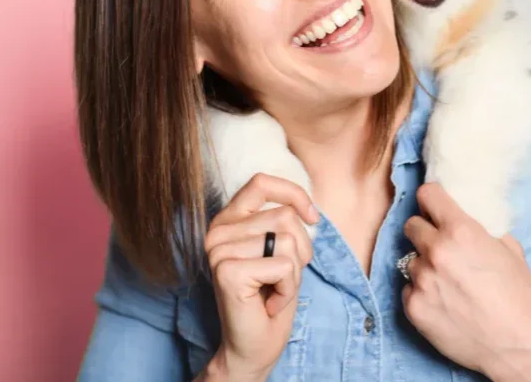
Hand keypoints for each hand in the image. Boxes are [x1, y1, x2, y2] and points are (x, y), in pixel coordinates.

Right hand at [200, 174, 318, 381]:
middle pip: (285, 217)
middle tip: (282, 278)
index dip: (294, 194)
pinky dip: (288, 288)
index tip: (312, 218)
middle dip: (300, 251)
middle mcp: (217, 231)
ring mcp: (219, 250)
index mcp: (227, 219)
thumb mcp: (281, 250)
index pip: (261, 182)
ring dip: (294, 273)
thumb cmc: (269, 297)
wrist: (254, 347)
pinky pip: (284, 266)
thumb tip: (308, 208)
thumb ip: (284, 222)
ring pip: (288, 241)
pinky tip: (270, 302)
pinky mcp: (228, 271)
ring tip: (274, 290)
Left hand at [401, 183, 530, 381]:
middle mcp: (436, 251)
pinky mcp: (413, 307)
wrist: (516, 345)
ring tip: (446, 282)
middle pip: (411, 225)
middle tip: (439, 245)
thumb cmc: (519, 297)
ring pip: (410, 260)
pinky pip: (408, 289)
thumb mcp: (510, 249)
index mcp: (460, 231)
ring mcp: (422, 280)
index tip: (434, 205)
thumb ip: (484, 228)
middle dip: (424, 231)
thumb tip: (471, 217)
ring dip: (424, 266)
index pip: (427, 195)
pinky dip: (421, 292)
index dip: (431, 198)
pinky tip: (442, 302)